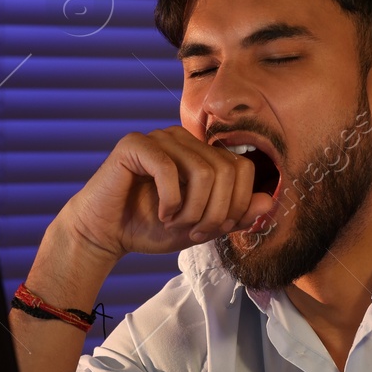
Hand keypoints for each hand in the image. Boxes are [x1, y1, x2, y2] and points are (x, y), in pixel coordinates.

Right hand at [57, 127, 274, 258]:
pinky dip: (171, 200)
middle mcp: (184, 138)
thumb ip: (234, 216)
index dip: (237, 204)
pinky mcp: (135, 144)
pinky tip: (161, 213)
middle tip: (194, 231)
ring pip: (203, 171)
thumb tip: (267, 202)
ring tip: (175, 223)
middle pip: (226, 171)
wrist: (105, 234)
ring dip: (193, 209)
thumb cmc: (150, 227)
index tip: (215, 229)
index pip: (243, 168)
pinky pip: (169, 168)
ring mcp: (160, 137)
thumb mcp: (201, 227)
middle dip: (215, 211)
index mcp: (202, 153)